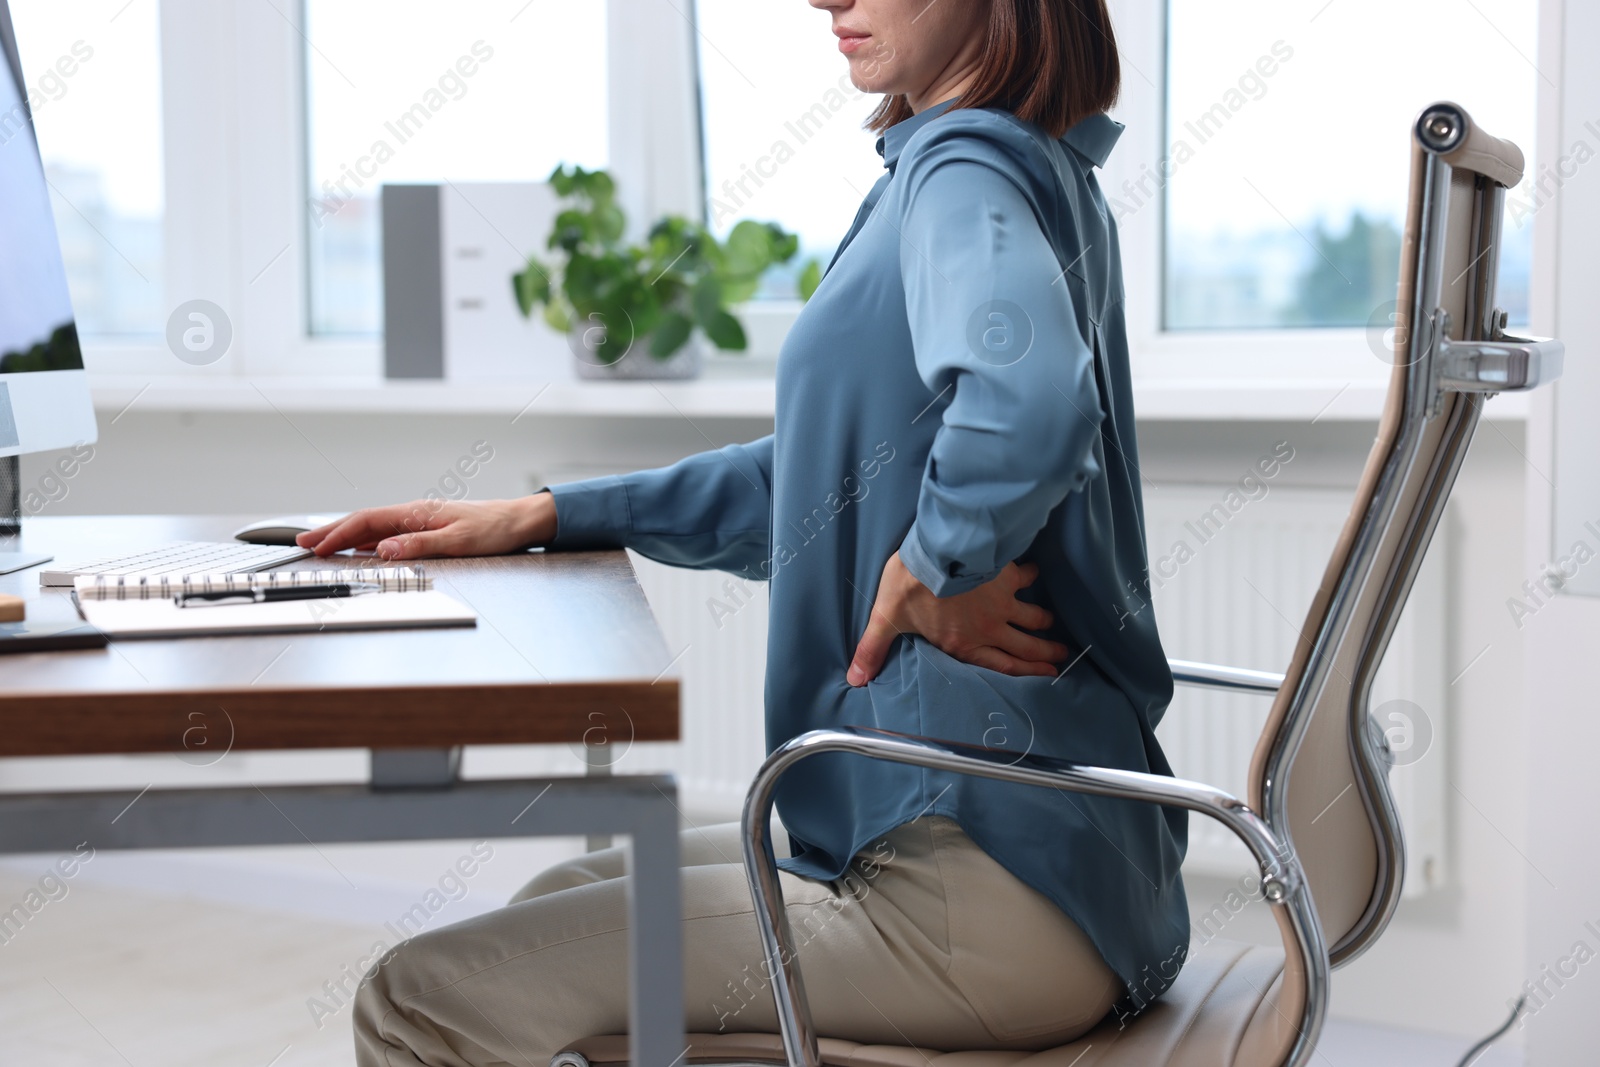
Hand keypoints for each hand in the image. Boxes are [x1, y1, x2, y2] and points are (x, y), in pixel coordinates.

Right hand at [295, 493, 558, 560]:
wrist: (520, 521)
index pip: (367, 521)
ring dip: (345, 536)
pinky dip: (365, 540)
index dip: (338, 534)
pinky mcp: (427, 529)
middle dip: (331, 532)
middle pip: (363, 521)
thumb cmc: (495, 529)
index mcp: (417, 512)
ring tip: (321, 545)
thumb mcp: (459, 541)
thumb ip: (420, 545)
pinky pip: (387, 533)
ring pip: (372, 527)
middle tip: (302, 543)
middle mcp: (414, 514)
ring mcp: (419, 521)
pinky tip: (359, 548)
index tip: (316, 546)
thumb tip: (383, 549)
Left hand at [847, 553, 1070, 685]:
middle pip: (1023, 647)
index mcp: (963, 644)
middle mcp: (988, 628)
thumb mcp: (886, 618)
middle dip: (1044, 654)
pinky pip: (1026, 578)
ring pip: (1031, 617)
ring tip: (1053, 624)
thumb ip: (873, 649)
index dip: (1024, 674)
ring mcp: (1001, 602)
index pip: (1000, 667)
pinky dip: (1033, 575)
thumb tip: (855, 678)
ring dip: (1043, 622)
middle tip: (1061, 657)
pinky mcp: (1006, 576)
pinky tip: (1037, 571)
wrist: (936, 550)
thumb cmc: (910, 583)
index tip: (1045, 676)